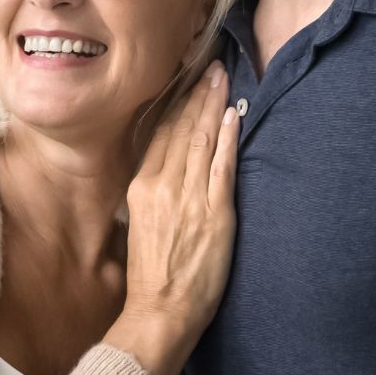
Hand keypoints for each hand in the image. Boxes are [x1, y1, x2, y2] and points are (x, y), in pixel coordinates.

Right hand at [105, 62, 239, 374]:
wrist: (160, 311)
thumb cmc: (152, 276)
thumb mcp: (142, 225)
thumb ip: (153, 194)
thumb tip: (164, 171)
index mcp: (142, 186)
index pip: (162, 133)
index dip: (177, 103)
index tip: (188, 78)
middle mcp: (163, 186)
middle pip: (182, 128)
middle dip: (198, 93)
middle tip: (212, 63)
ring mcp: (189, 198)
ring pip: (202, 140)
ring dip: (214, 105)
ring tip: (223, 78)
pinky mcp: (214, 213)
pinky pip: (222, 166)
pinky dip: (228, 138)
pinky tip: (233, 115)